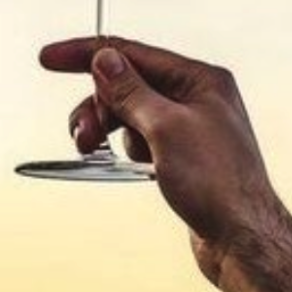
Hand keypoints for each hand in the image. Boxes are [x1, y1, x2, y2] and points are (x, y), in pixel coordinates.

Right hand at [40, 38, 283, 291]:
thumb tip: (105, 58)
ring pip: (132, 113)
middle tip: (83, 135)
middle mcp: (199, 98)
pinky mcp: (183, 155)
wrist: (241, 238)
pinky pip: (142, 138)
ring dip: (109, 129)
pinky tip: (131, 166)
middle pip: (129, 84)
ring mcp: (191, 127)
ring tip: (95, 151)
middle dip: (99, 106)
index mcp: (202, 80)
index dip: (89, 54)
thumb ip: (130, 90)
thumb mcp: (165, 129)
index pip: (135, 53)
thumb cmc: (218, 183)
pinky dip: (127, 148)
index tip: (50, 58)